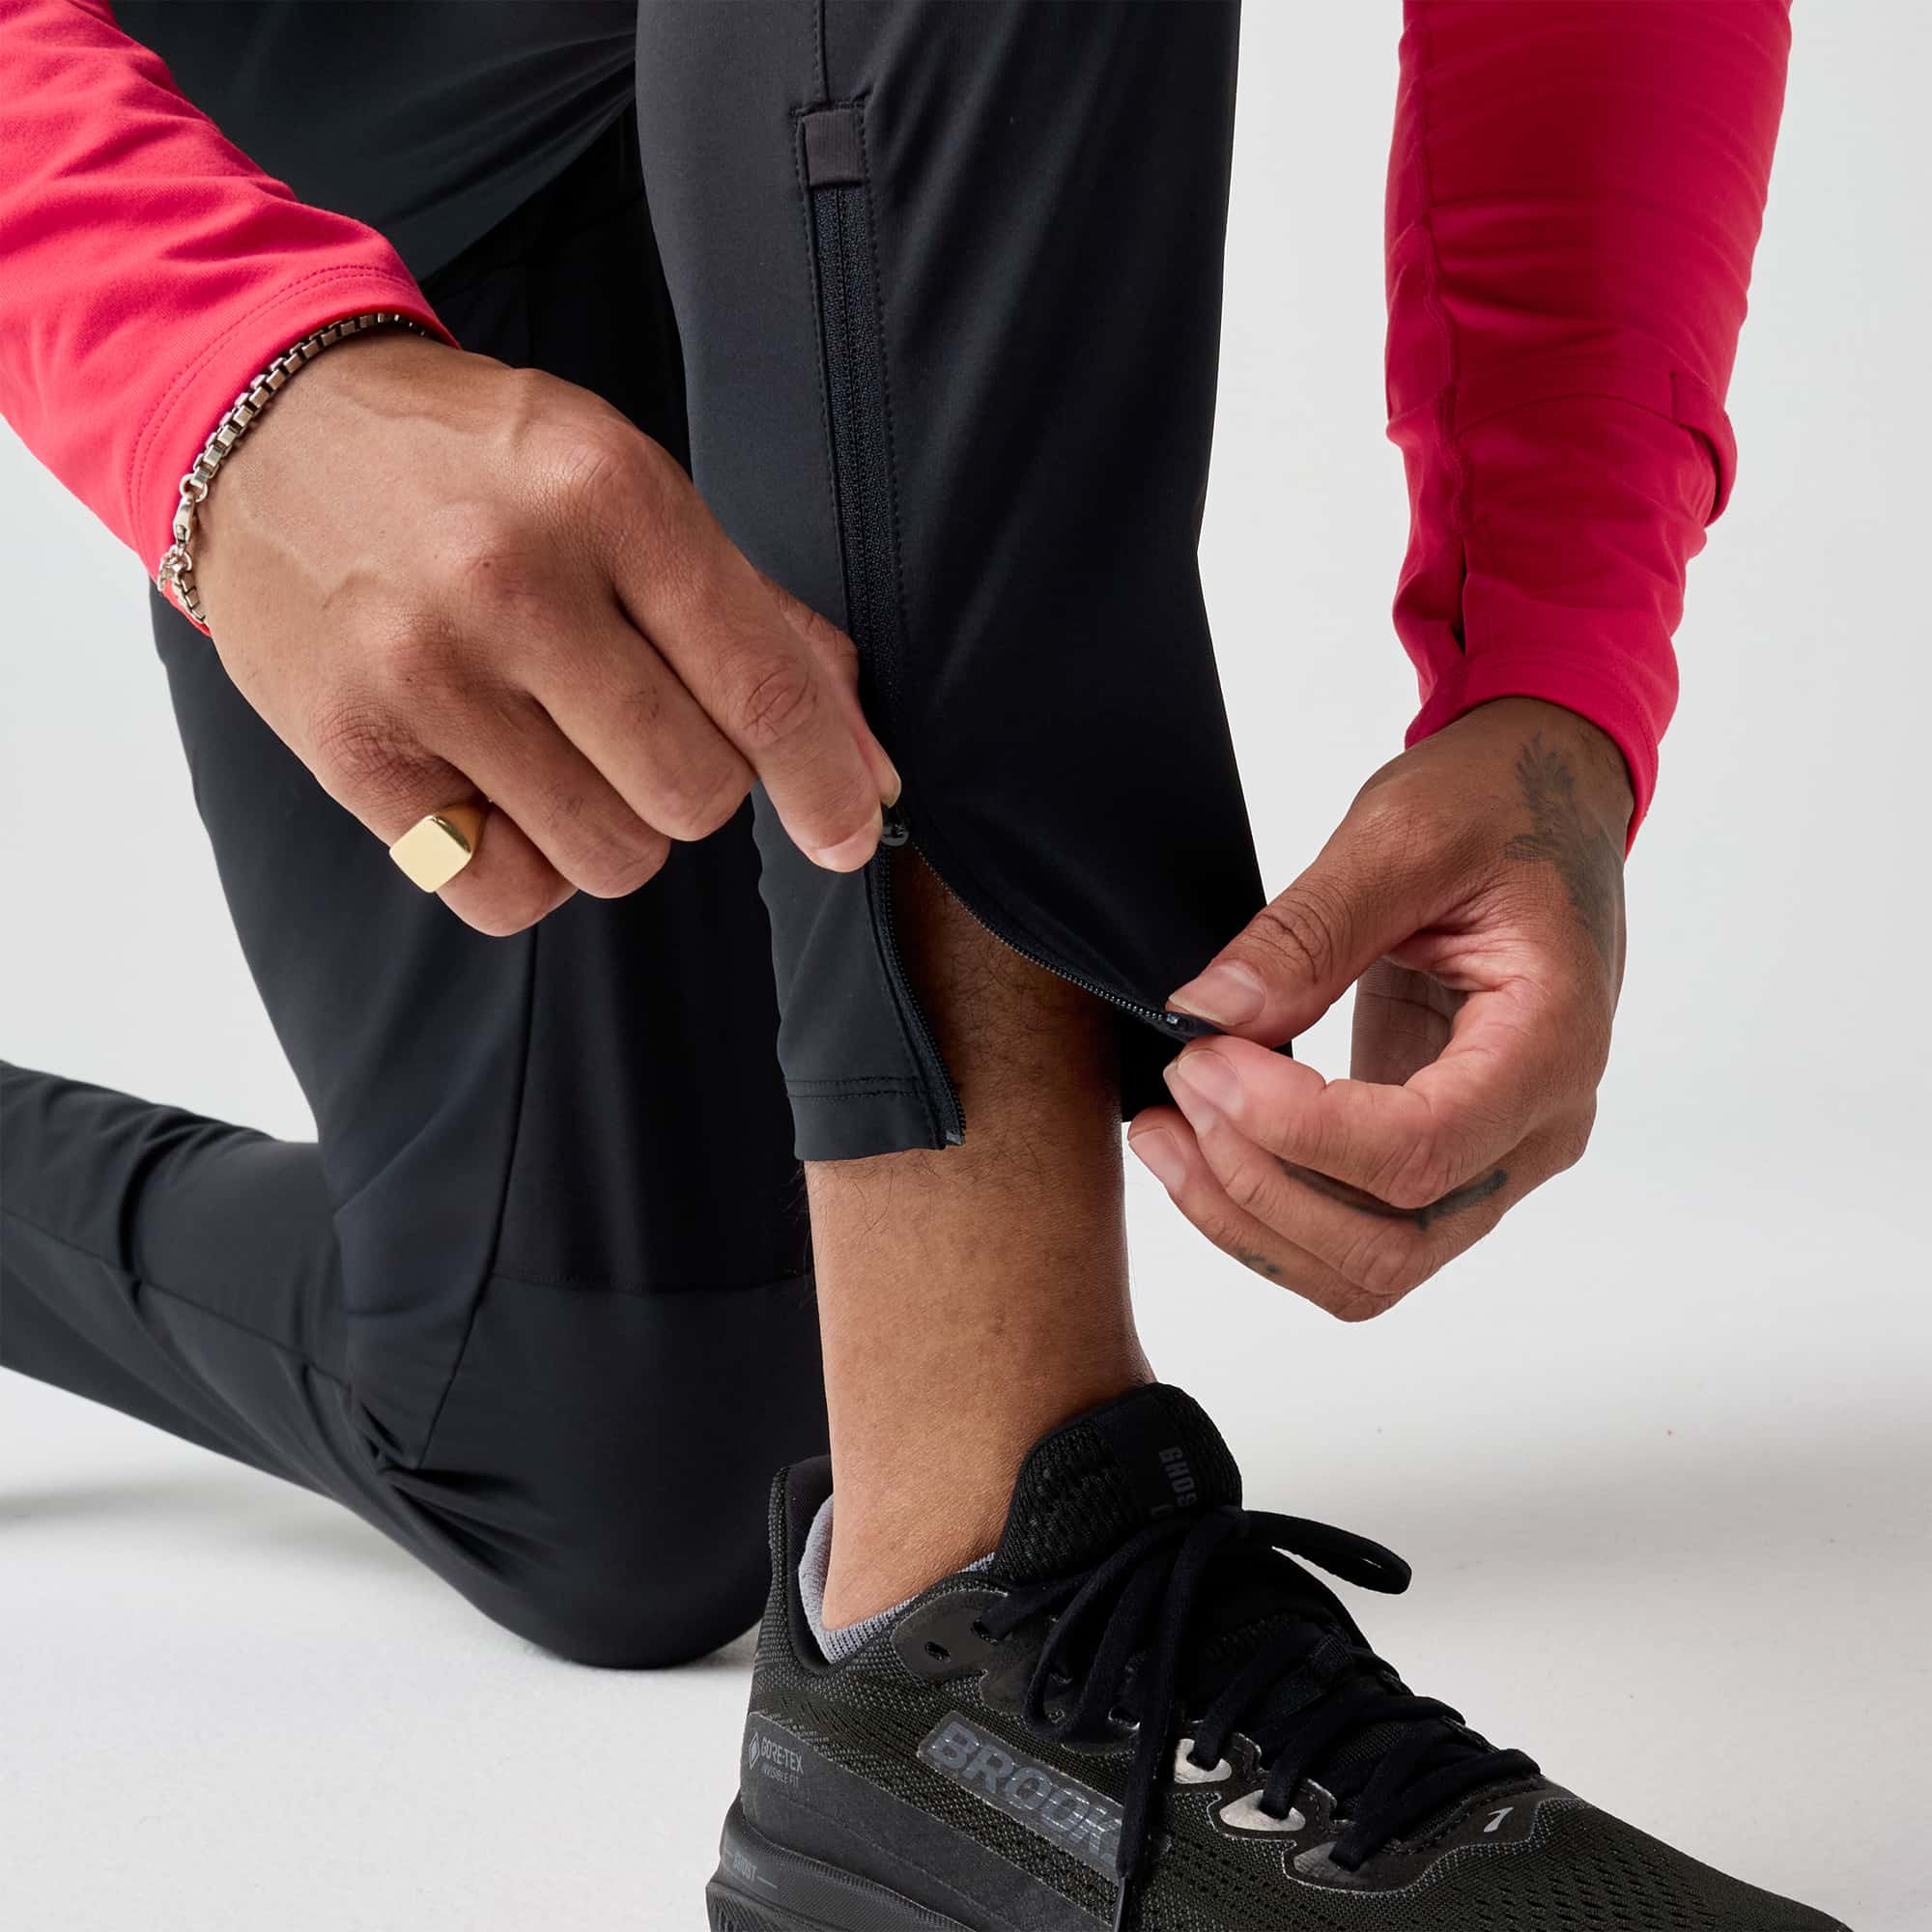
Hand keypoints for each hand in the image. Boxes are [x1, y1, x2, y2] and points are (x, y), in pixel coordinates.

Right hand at [194, 331, 896, 933]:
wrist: (271, 425)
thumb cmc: (482, 467)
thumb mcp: (633, 491)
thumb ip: (762, 628)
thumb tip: (869, 770)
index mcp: (611, 496)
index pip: (762, 690)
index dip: (829, 785)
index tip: (852, 832)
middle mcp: (514, 582)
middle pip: (695, 793)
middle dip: (701, 784)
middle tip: (650, 726)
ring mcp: (423, 671)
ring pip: (610, 858)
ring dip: (617, 826)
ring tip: (566, 747)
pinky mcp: (353, 751)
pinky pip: (506, 894)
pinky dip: (529, 867)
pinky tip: (502, 788)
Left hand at [1127, 697, 1631, 1319]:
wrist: (1543, 803)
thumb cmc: (1498, 806)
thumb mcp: (1401, 836)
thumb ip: (1306, 931)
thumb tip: (1208, 1014)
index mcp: (1551, 1043)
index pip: (1419, 1150)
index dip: (1293, 1127)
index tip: (1203, 1060)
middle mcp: (1534, 1127)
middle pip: (1391, 1245)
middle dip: (1257, 1185)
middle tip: (1177, 1086)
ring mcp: (1490, 1155)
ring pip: (1368, 1268)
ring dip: (1250, 1219)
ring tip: (1163, 1131)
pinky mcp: (1437, 1153)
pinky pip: (1354, 1232)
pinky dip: (1266, 1210)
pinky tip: (1199, 1143)